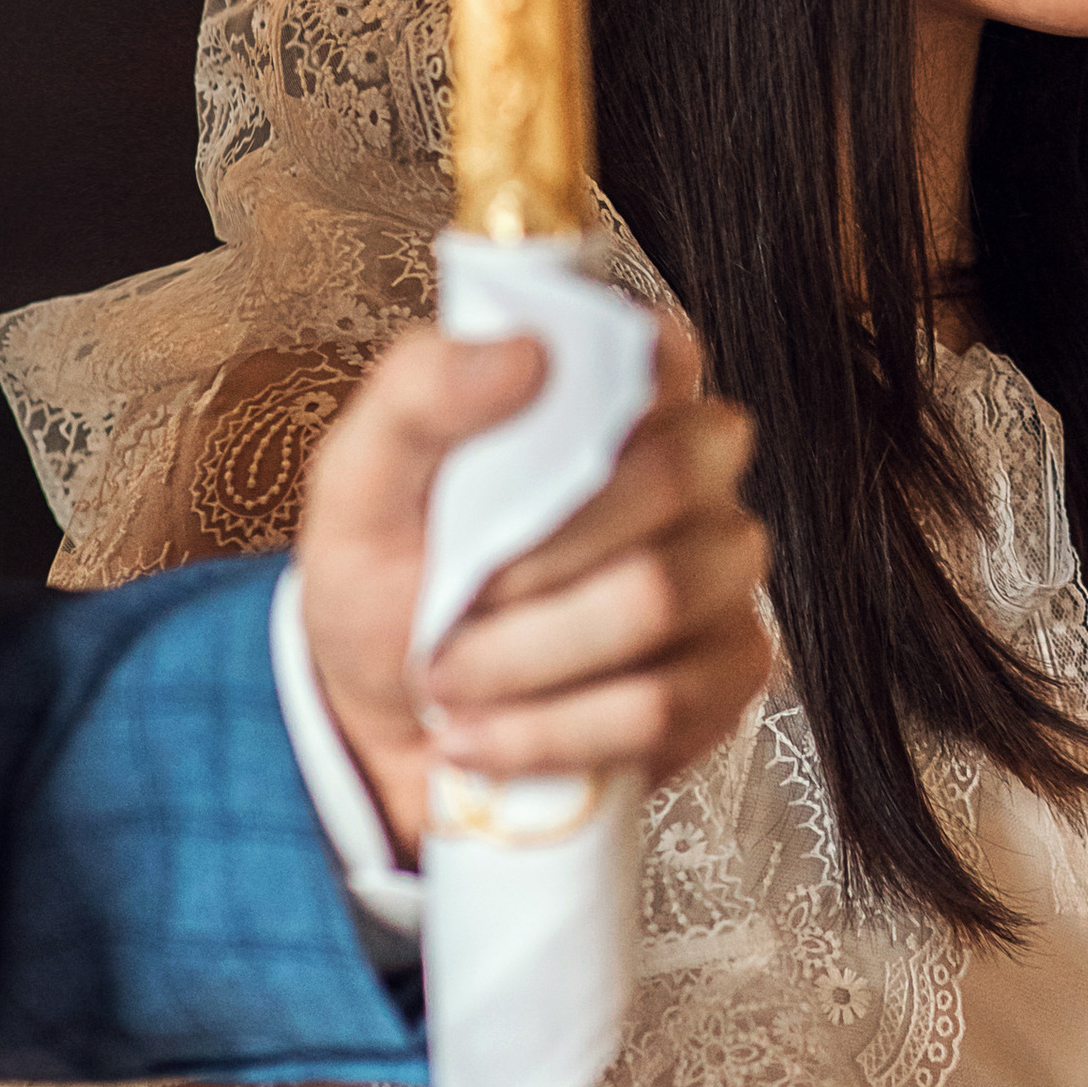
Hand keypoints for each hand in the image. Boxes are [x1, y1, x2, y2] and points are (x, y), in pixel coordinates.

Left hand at [297, 315, 770, 846]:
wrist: (387, 724)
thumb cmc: (388, 586)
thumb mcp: (360, 483)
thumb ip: (421, 397)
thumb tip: (520, 352)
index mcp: (611, 398)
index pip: (659, 353)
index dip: (597, 403)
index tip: (510, 466)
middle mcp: (690, 472)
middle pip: (668, 481)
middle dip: (528, 562)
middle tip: (450, 603)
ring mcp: (719, 574)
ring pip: (658, 600)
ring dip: (525, 657)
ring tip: (452, 678)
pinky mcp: (727, 674)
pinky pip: (663, 703)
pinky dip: (553, 731)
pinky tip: (492, 734)